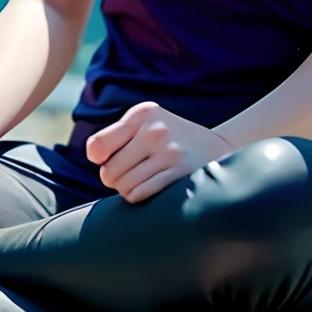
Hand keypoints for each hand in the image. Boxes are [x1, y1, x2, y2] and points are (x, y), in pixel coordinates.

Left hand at [85, 102, 229, 201]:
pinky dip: (140, 197)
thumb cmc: (171, 139)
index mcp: (142, 114)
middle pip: (109, 172)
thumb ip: (118, 135)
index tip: (108, 160)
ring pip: (124, 187)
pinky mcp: (179, 174)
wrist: (219, 148)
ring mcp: (168, 152)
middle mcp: (154, 130)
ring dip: (128, 190)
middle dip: (115, 179)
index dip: (99, 160)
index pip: (97, 146)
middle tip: (131, 174)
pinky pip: (140, 194)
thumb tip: (93, 157)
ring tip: (143, 181)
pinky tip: (151, 189)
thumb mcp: (148, 123)